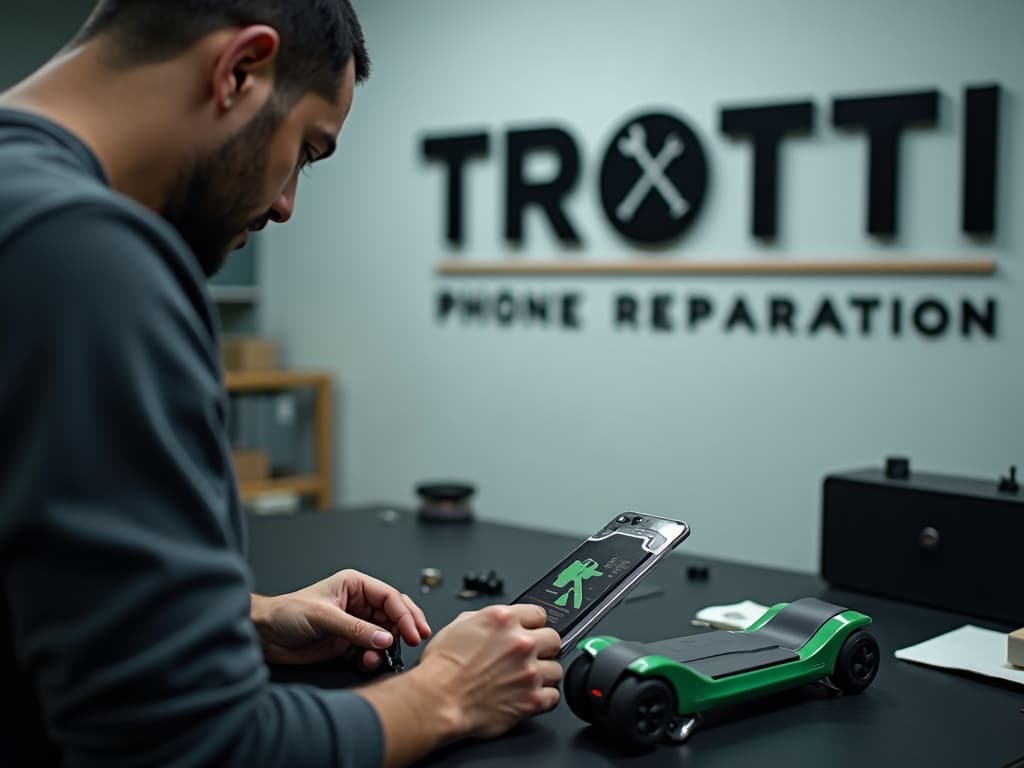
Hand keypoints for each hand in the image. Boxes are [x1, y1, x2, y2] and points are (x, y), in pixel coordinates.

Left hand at [251, 569, 430, 668]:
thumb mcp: (323, 617)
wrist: (263, 635)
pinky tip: (368, 662)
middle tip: (416, 640)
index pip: (390, 597)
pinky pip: (370, 651)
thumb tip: (385, 638)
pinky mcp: (347, 645)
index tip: (412, 631)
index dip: (405, 614)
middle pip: (393, 615)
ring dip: (387, 647)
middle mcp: (358, 604)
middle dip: (405, 627)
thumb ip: (356, 629)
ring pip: (384, 635)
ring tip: (380, 656)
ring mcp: (354, 625)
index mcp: (355, 586)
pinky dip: (374, 658)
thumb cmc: (286, 613)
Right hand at [414, 604, 562, 739]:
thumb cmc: (441, 667)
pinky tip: (529, 695)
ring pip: (557, 669)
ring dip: (544, 674)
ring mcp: (529, 672)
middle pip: (554, 639)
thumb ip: (485, 619)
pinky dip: (544, 698)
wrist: (437, 700)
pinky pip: (553, 697)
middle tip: (530, 656)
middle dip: (542, 647)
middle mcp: (521, 643)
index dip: (532, 625)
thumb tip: (498, 622)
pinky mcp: (531, 700)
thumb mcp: (458, 625)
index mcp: (504, 620)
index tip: (530, 632)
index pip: (539, 614)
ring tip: (527, 679)